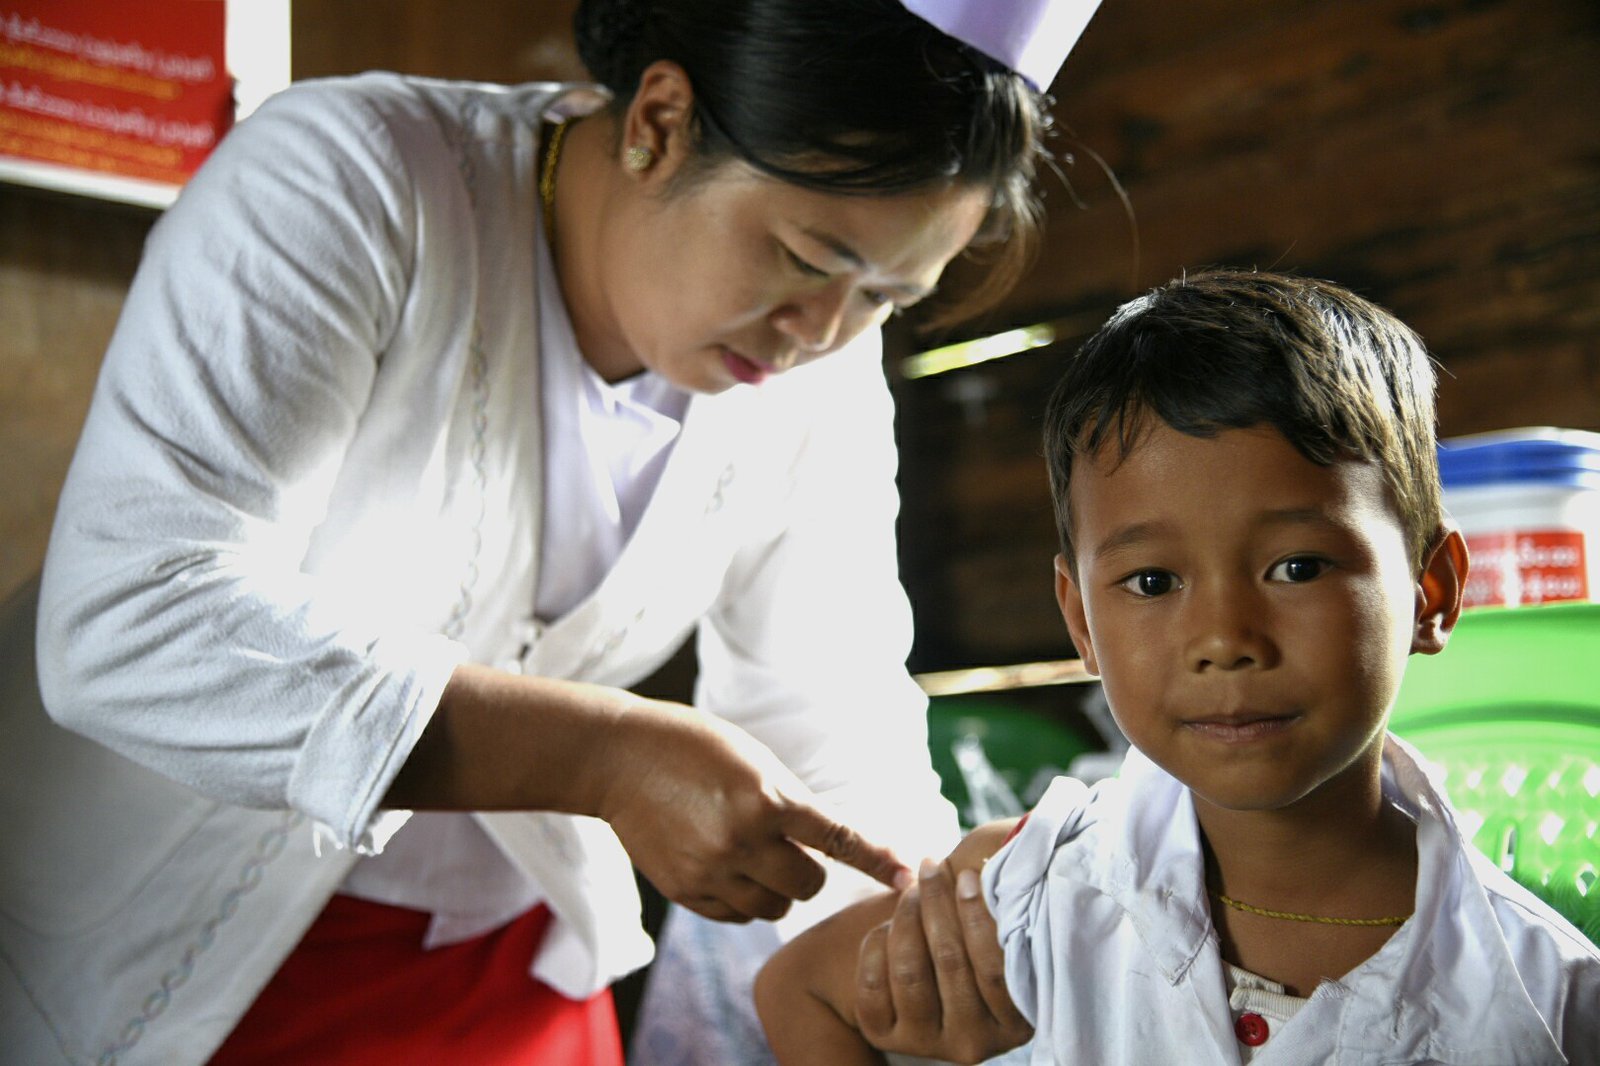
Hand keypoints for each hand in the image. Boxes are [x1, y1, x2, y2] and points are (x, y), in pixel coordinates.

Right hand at [596, 697, 911, 921]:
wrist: (620, 759)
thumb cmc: (695, 748)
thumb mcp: (755, 760)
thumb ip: (792, 803)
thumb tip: (833, 844)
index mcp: (766, 799)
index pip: (838, 838)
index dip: (877, 860)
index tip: (907, 877)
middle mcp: (741, 841)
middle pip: (808, 885)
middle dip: (809, 870)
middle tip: (789, 845)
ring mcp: (710, 871)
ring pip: (774, 907)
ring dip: (777, 888)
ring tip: (753, 853)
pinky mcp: (685, 891)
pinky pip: (737, 915)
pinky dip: (743, 899)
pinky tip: (725, 865)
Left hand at [855, 852, 1031, 1063]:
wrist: (928, 981)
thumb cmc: (975, 942)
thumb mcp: (1000, 933)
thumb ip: (1003, 907)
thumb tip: (994, 857)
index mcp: (1015, 1022)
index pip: (994, 970)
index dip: (976, 916)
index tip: (965, 874)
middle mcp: (973, 1042)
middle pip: (949, 963)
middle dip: (937, 904)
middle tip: (931, 867)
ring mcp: (928, 1043)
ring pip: (909, 971)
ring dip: (906, 919)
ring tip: (912, 890)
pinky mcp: (886, 1035)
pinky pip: (873, 983)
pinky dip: (876, 945)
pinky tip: (888, 927)